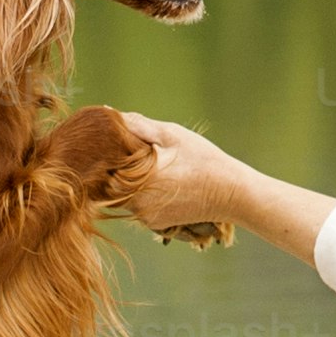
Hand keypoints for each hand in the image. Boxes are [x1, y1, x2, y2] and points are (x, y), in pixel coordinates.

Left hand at [118, 115, 250, 243]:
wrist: (232, 193)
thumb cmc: (202, 160)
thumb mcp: (171, 135)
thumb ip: (137, 125)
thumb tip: (108, 112)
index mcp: (136, 178)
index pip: (103, 166)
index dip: (106, 152)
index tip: (119, 143)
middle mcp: (137, 202)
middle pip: (111, 183)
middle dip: (119, 168)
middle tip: (140, 154)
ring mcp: (145, 216)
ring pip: (124, 196)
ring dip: (131, 182)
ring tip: (155, 168)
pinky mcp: (155, 224)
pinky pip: (139, 207)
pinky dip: (144, 195)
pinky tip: (163, 184)